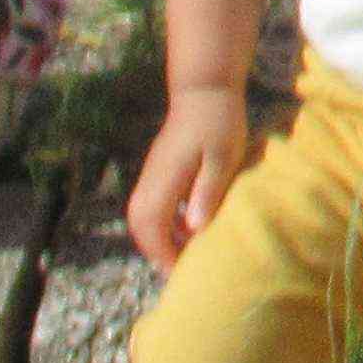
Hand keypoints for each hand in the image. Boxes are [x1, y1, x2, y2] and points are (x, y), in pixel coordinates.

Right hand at [125, 86, 254, 272]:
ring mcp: (152, 174)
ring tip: (186, 254)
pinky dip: (164, 223)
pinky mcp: (159, 170)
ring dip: (159, 237)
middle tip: (181, 269)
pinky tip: (188, 228)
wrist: (205, 89)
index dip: (163, 252)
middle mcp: (151, 179)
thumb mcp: (222, 157)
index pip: (152, 225)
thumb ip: (207, 191)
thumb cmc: (219, 122)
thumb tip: (193, 228)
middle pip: (140, 225)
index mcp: (165, 178)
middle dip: (156, 251)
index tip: (181, 272)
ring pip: (143, 216)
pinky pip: (152, 205)